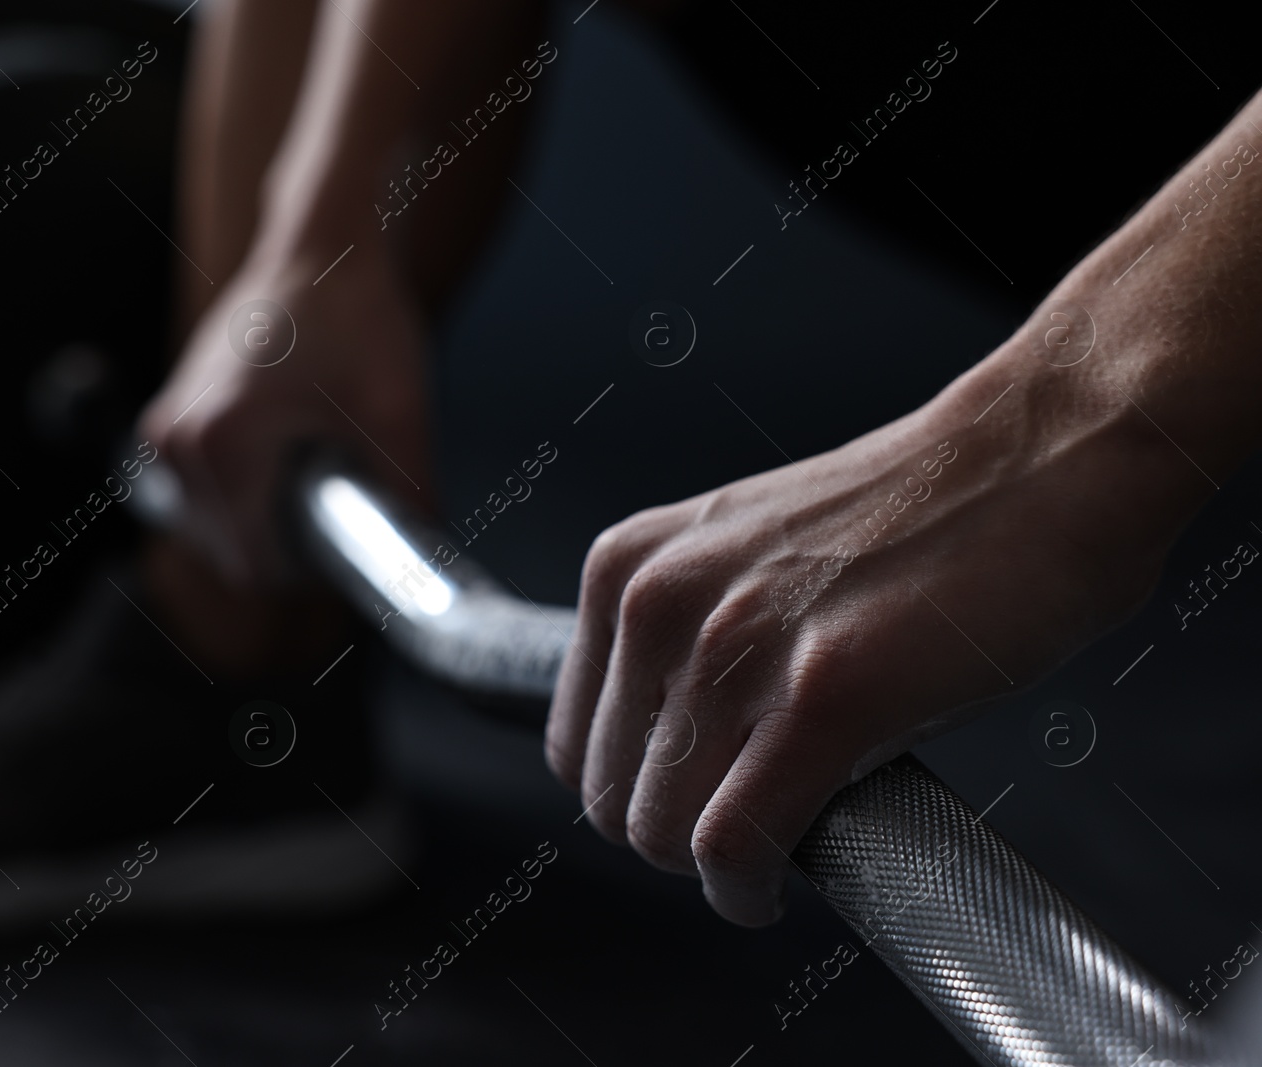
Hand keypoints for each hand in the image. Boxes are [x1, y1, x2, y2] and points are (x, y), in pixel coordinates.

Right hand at [140, 237, 429, 585]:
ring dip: (266, 517)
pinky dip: (247, 490)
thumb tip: (427, 564)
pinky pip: (206, 491)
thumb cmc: (358, 314)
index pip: (256, 565)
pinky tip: (290, 449)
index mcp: (221, 448)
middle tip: (342, 493)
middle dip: (289, 543)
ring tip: (316, 462)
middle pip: (231, 551)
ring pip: (217, 525)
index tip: (351, 536)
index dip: (312, 570)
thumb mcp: (399, 413)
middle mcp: (176, 442)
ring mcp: (167, 428)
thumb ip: (411, 498)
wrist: (322, 245)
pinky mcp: (172, 415)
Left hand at [544, 347, 1189, 925]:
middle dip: (679, 838)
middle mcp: (659, 602)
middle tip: (754, 827)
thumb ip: (683, 640)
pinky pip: (736, 847)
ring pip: (666, 834)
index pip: (575, 746)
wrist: (1039, 462)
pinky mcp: (825, 697)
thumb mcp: (742, 558)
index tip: (696, 807)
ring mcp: (736, 649)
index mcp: (627, 567)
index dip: (639, 798)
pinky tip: (783, 884)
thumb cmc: (912, 517)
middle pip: (614, 802)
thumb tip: (661, 758)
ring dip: (720, 868)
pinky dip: (749, 891)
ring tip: (783, 844)